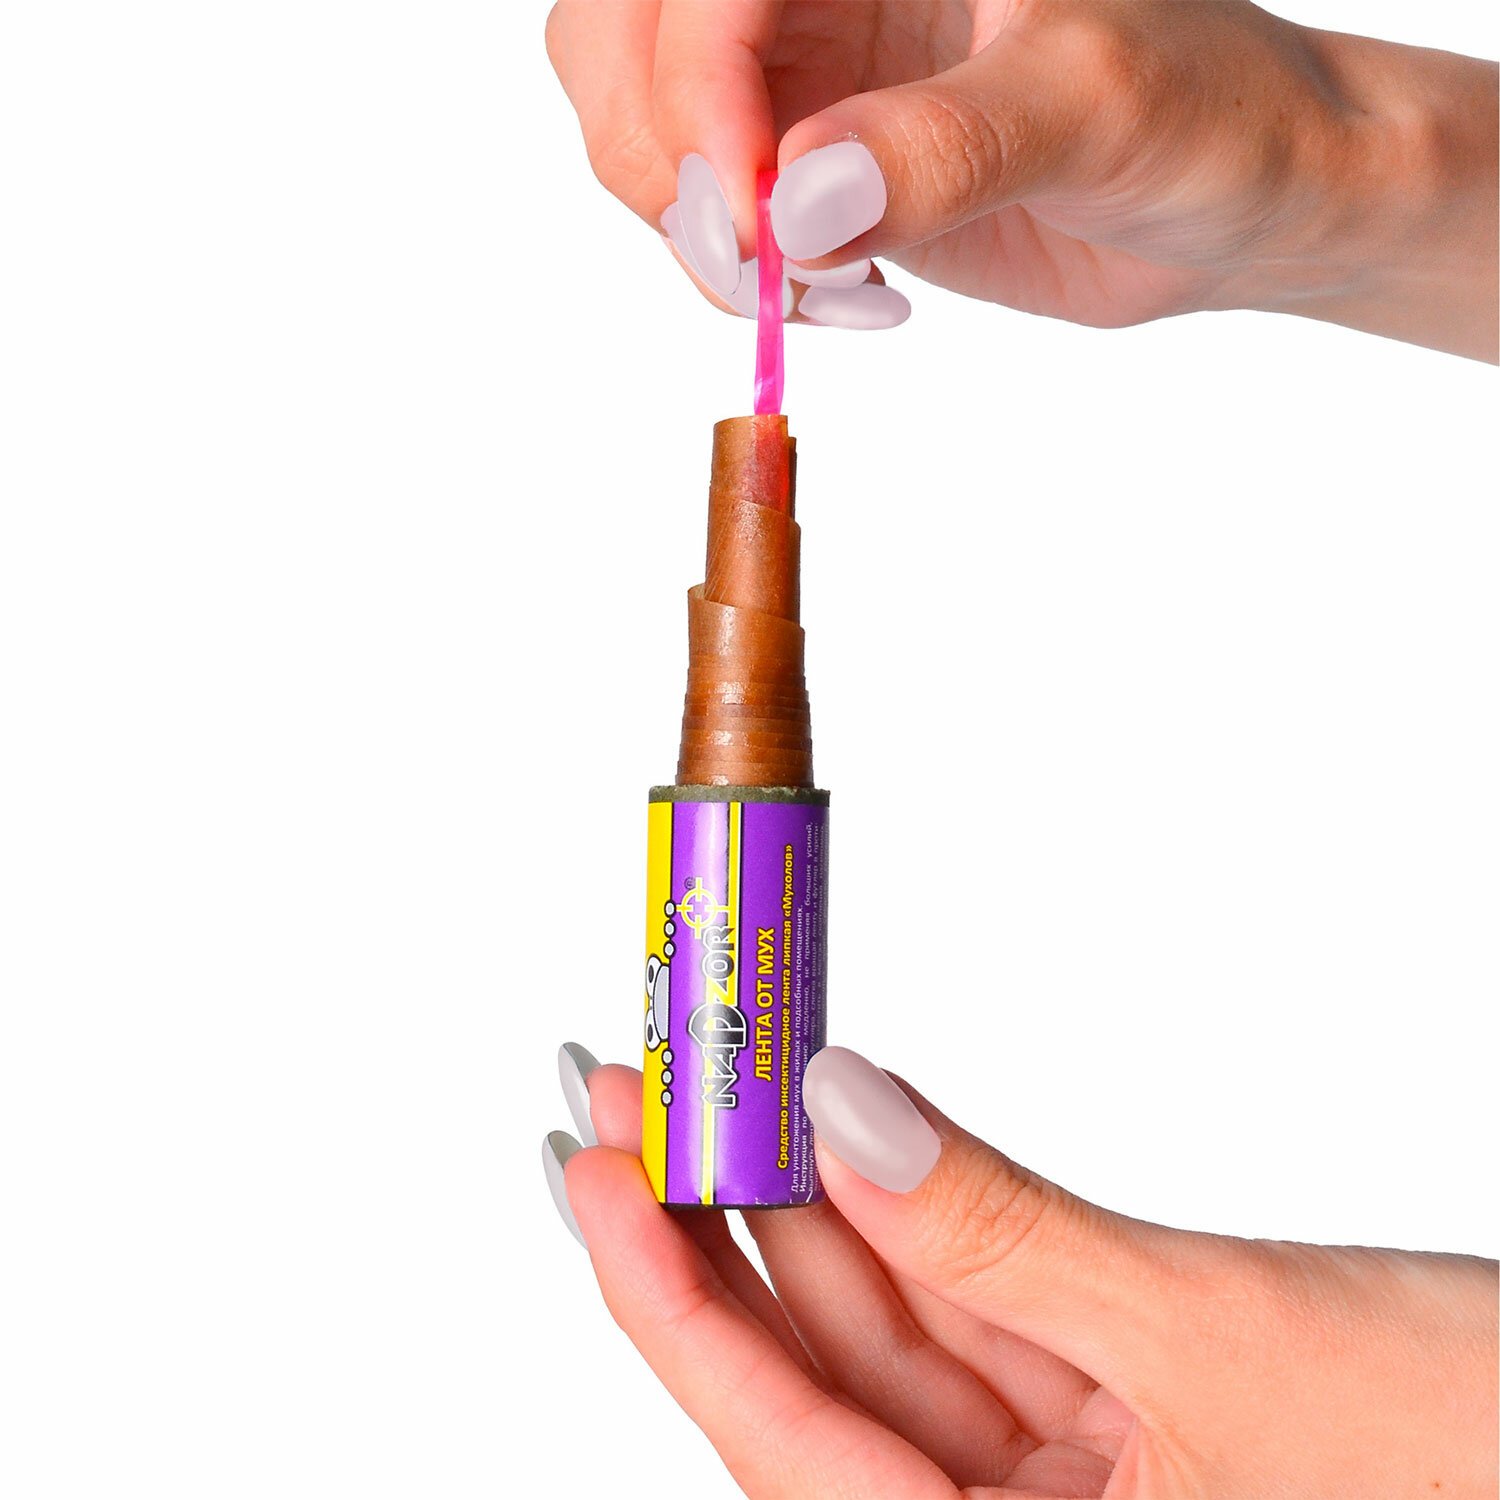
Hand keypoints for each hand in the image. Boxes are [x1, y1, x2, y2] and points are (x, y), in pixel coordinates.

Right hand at [545, 0, 1497, 355]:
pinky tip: (828, 292)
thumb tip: (794, 205)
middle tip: (753, 267)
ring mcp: (807, 61)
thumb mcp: (1094, 109)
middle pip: (625, 32)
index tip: (753, 224)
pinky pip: (706, 203)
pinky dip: (732, 267)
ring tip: (805, 290)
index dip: (695, 92)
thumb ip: (947, 146)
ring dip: (687, 223)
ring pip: (643, 118)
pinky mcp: (811, 153)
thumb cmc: (1206, 110)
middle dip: (657, 156)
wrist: (1234, 195)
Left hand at [545, 1043, 1496, 1496]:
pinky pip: (968, 1303)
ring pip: (885, 1329)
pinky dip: (903, 1212)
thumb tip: (845, 1110)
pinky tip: (830, 1131)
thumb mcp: (1215, 1336)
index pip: (783, 1446)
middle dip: (712, 1228)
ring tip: (706, 1084)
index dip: (666, 1298)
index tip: (590, 1166)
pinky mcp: (1102, 1407)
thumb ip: (1002, 1229)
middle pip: (813, 1378)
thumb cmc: (1471, 1450)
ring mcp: (1058, 1479)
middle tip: (627, 1094)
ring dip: (797, 1202)